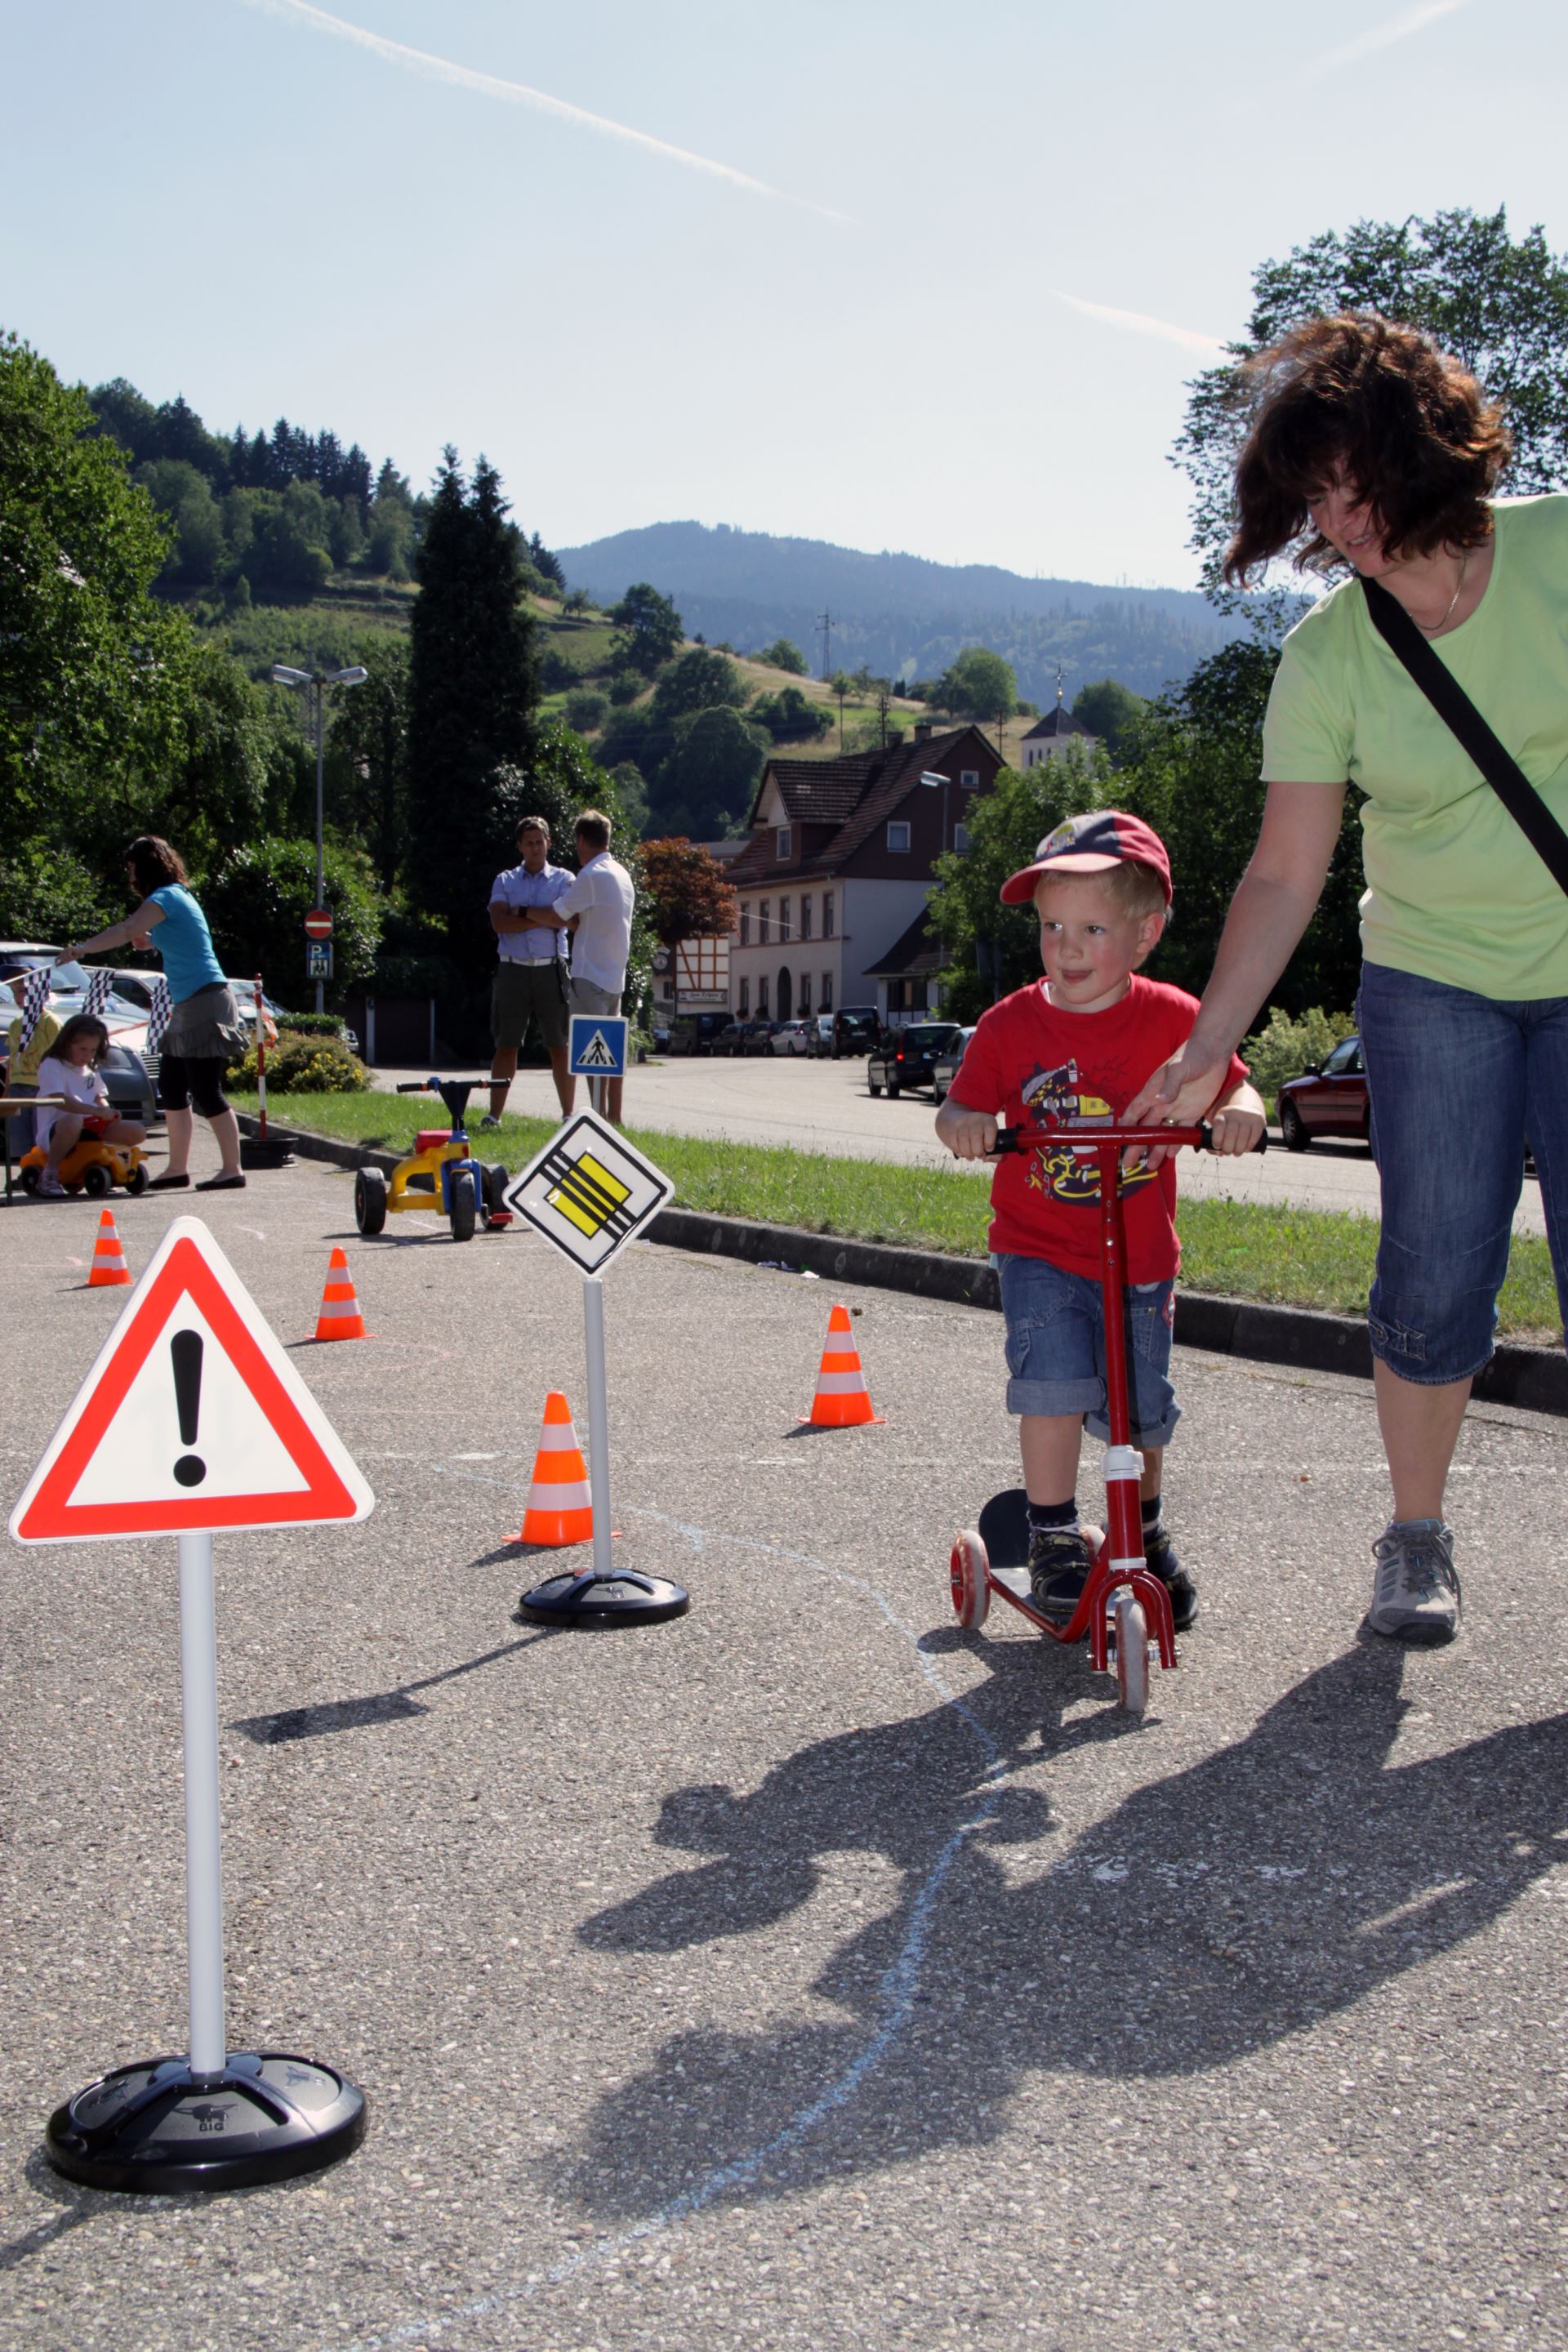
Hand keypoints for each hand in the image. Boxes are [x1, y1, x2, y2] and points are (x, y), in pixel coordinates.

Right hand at [937, 1105, 997, 1160]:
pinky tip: (961, 1152)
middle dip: (978, 1151)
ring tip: (971, 1156)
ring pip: (964, 1141)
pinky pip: (954, 1143)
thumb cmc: (979, 1135)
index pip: (990, 1128)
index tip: (988, 1149)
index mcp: (988, 1120)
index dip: (989, 1142)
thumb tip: (986, 1159)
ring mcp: (962, 1123)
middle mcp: (975, 1119)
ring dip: (968, 1153)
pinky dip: (958, 1151)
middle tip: (979, 1155)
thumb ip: (995, 1153)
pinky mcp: (951, 1129)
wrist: (955, 1119)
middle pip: (975, 1136)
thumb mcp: (990, 1138)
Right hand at [1121, 1041, 1238, 1169]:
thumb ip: (1170, 1085)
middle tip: (1129, 1162)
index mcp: (1153, 1091)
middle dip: (1137, 1145)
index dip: (1126, 1126)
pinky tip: (1169, 1155)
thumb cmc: (1192, 1055)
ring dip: (1156, 1149)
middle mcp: (1161, 1103)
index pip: (1135, 1111)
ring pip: (1162, 1134)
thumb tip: (1159, 1101)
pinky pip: (1182, 1132)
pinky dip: (1176, 1143)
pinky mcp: (1192, 1112)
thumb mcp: (1179, 1068)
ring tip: (1149, 1166)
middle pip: (1145, 1128)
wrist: (1213, 1052)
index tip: (1118, 1140)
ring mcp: (1176, 1109)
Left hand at [1205, 1102, 1266, 1155]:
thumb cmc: (1228, 1124)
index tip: (1217, 1146)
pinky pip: (1255, 1135)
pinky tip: (1246, 1149)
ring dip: (1239, 1149)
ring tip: (1236, 1153)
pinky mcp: (1258, 1120)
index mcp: (1222, 1114)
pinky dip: (1250, 1145)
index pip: (1219, 1125)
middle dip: (1228, 1147)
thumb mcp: (1219, 1127)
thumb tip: (1219, 1153)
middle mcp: (1235, 1113)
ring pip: (1243, 1136)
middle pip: (1231, 1133)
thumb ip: (1214, 1141)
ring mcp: (1248, 1116)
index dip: (1217, 1138)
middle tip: (1227, 1152)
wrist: (1246, 1109)